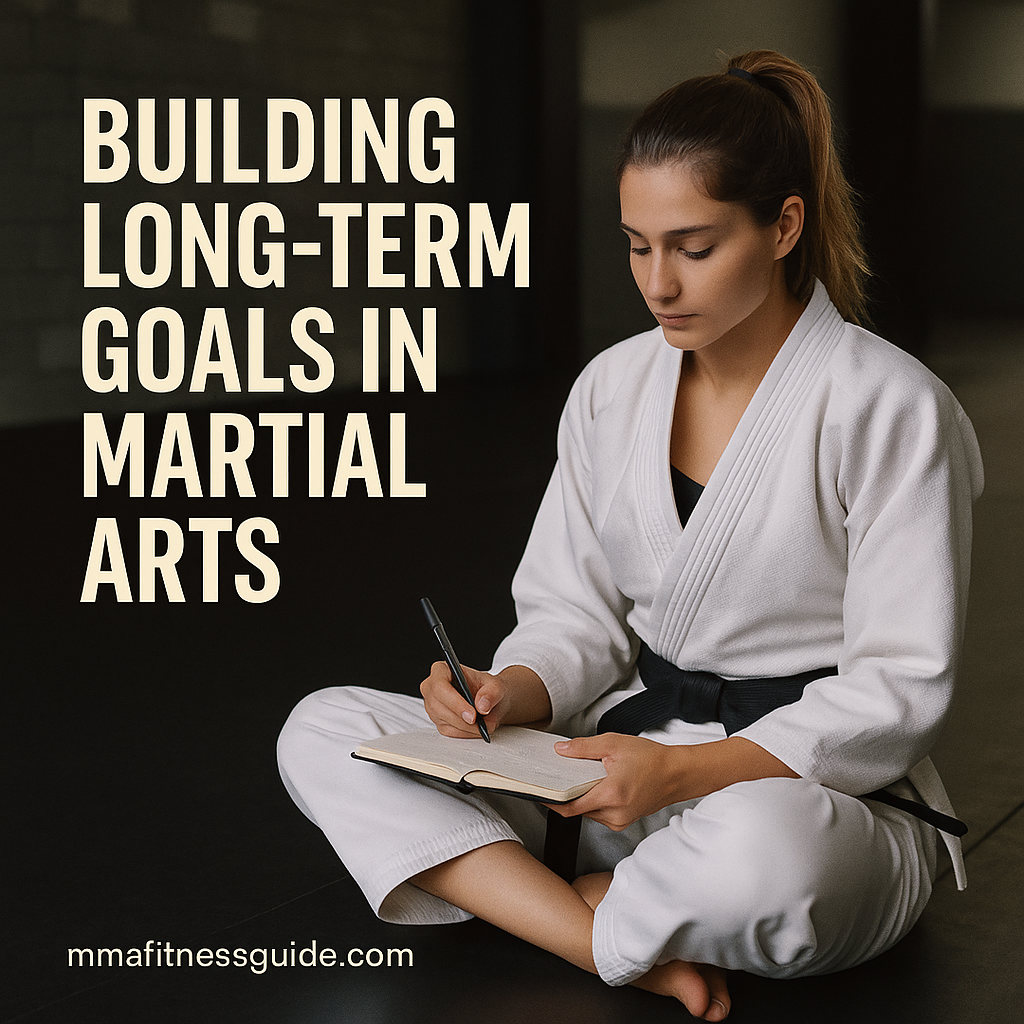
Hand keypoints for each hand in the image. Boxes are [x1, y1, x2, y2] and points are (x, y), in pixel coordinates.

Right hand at [419, 661, 505, 737]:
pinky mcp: (438, 722)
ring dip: (467, 728)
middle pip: (439, 707)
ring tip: (485, 725)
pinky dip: (466, 733)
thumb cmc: (488, 688)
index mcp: (441, 670)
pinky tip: (477, 728)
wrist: (490, 700)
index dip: (455, 702)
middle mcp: (432, 688)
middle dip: (462, 719)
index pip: (439, 686)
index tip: (472, 715)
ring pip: (444, 722)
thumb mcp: (496, 685)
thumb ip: (492, 692)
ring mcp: (433, 706)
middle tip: (481, 724)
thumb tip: (482, 705)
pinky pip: (450, 732)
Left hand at [548, 733, 800, 829]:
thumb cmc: (650, 758)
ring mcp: (620, 821)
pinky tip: (592, 785)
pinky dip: (592, 801)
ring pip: (588, 813)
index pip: (570, 807)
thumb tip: (560, 751)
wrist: (678, 774)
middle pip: (577, 810)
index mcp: (611, 794)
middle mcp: (614, 814)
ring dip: (579, 798)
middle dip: (565, 796)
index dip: (551, 801)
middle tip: (552, 778)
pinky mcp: (623, 822)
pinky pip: (599, 813)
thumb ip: (584, 748)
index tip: (537, 791)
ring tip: (574, 778)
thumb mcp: (614, 744)